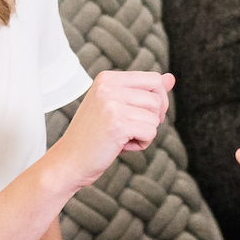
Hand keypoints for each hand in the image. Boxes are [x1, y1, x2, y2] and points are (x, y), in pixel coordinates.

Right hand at [53, 72, 172, 187]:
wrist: (68, 161)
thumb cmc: (94, 136)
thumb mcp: (117, 107)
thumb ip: (143, 92)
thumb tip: (171, 78)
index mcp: (107, 78)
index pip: (153, 79)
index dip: (157, 101)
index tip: (143, 116)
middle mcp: (109, 86)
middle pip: (157, 98)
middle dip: (153, 118)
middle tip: (134, 130)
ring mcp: (112, 104)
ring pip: (155, 116)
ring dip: (145, 132)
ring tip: (123, 138)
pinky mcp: (117, 124)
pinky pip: (150, 132)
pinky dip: (142, 143)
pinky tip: (122, 147)